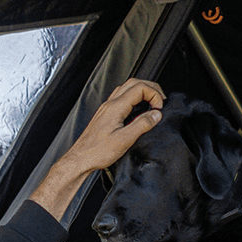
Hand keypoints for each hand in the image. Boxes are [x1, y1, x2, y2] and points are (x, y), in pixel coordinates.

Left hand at [30, 79, 164, 219]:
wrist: (81, 158)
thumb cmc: (97, 152)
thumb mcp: (124, 140)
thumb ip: (142, 125)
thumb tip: (156, 115)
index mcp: (115, 107)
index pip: (140, 88)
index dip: (154, 94)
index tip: (159, 108)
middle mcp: (110, 104)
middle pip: (134, 83)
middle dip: (151, 88)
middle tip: (160, 100)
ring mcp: (107, 108)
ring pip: (127, 88)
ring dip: (142, 91)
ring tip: (152, 103)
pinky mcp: (106, 114)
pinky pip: (122, 97)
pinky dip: (134, 98)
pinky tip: (138, 109)